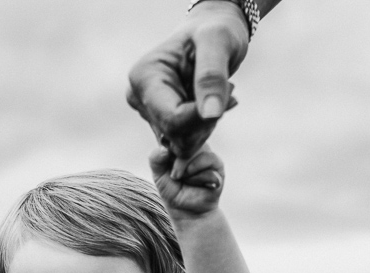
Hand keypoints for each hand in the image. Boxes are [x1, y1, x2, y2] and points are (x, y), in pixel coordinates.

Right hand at [127, 0, 248, 157]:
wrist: (211, 33)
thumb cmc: (215, 30)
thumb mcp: (218, 42)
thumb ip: (213, 77)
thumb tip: (211, 115)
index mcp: (144, 79)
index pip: (172, 120)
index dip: (203, 118)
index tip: (230, 93)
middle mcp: (139, 99)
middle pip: (176, 136)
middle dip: (207, 121)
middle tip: (226, 89)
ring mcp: (148, 113)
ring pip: (182, 144)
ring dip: (208, 124)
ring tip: (218, 92)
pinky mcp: (160, 124)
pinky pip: (185, 143)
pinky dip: (204, 128)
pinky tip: (212, 104)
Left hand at [150, 144, 224, 216]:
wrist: (187, 211)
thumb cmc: (173, 191)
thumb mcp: (158, 174)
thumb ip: (155, 158)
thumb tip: (165, 148)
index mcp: (180, 146)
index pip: (176, 135)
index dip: (170, 148)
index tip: (167, 163)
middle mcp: (195, 147)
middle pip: (187, 141)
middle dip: (178, 161)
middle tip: (175, 176)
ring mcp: (207, 154)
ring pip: (197, 150)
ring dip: (188, 169)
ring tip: (186, 180)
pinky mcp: (218, 164)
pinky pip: (208, 160)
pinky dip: (198, 175)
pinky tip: (197, 183)